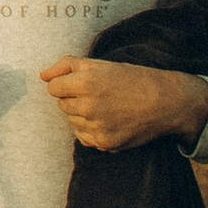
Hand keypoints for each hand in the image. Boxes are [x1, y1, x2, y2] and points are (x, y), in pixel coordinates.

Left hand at [39, 60, 207, 152]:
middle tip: (98, 94)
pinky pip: (83, 137)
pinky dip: (91, 130)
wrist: (165, 102)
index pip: (53, 88)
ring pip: (72, 121)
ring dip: (82, 115)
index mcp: (85, 83)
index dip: (66, 84)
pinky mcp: (104, 143)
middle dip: (74, 99)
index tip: (81, 83)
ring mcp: (96, 127)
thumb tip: (42, 76)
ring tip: (106, 107)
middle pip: (62, 105)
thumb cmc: (132, 79)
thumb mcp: (100, 64)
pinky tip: (109, 121)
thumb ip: (67, 66)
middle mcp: (88, 107)